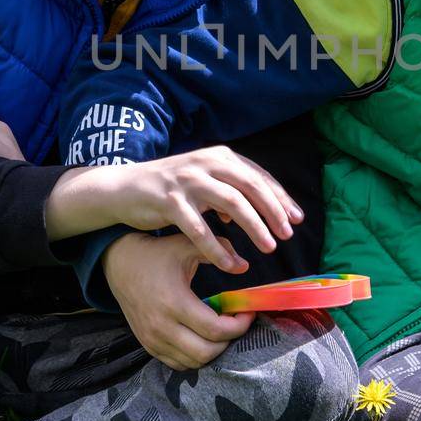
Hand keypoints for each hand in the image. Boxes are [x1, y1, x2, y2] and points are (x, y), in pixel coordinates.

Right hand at [47, 145, 301, 272]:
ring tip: (268, 247)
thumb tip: (254, 213)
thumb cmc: (169, 189)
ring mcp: (188, 180)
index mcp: (219, 157)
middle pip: (251, 186)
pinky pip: (200, 227)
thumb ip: (229, 193)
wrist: (123, 188)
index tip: (297, 219)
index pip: (258, 176)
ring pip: (232, 202)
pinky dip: (217, 246)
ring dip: (254, 226)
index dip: (280, 198)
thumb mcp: (202, 184)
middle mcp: (206, 163)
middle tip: (287, 234)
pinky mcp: (170, 200)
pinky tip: (230, 263)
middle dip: (273, 211)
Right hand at [104, 232, 253, 370]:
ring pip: (194, 362)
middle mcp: (162, 326)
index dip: (239, 325)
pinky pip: (178, 364)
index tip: (246, 312)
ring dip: (213, 350)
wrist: (120, 264)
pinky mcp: (148, 345)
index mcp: (174, 302)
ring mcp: (153, 339)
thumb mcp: (186, 245)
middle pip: (206, 352)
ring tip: (220, 328)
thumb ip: (218, 251)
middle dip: (229, 341)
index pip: (215, 330)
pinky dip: (195, 356)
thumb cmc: (157, 254)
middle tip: (236, 323)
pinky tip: (202, 336)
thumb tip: (244, 266)